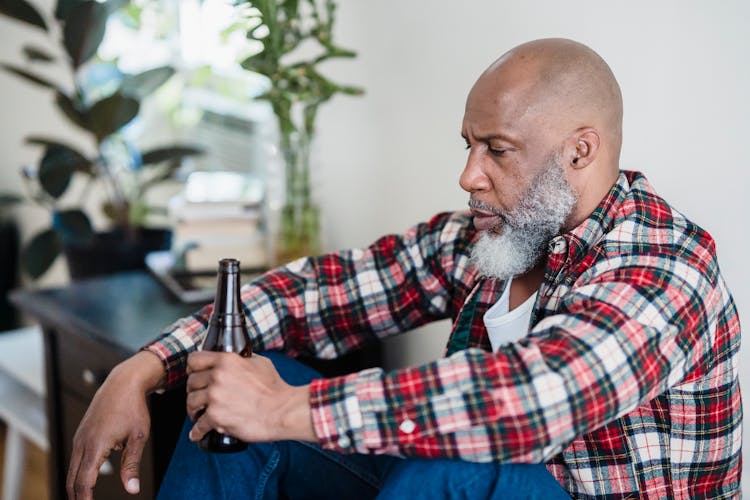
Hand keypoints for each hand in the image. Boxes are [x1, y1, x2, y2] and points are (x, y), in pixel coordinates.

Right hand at [66, 351, 164, 499]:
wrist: (123, 382)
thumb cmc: (134, 408)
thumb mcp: (138, 437)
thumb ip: (132, 465)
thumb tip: (132, 490)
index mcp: (95, 446)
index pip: (84, 482)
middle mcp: (82, 443)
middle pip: (72, 480)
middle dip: (77, 497)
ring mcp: (79, 438)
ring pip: (72, 470)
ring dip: (76, 487)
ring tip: (86, 499)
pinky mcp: (81, 434)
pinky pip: (75, 459)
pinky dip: (78, 474)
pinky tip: (86, 482)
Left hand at [186, 352, 314, 443]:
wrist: (282, 411)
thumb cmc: (275, 389)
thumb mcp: (260, 363)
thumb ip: (243, 360)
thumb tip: (237, 360)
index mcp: (226, 361)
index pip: (194, 359)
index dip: (192, 368)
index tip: (194, 373)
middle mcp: (218, 376)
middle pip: (191, 382)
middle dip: (194, 390)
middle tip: (199, 397)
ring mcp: (215, 397)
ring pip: (191, 402)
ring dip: (193, 410)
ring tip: (198, 414)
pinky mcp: (216, 417)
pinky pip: (198, 425)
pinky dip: (197, 431)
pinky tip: (197, 433)